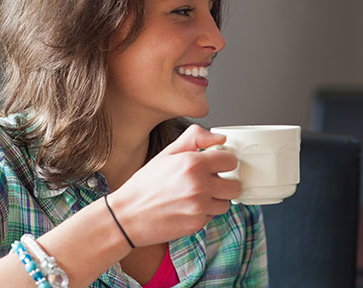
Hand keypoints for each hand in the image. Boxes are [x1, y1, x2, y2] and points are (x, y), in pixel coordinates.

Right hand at [106, 124, 241, 246]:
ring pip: (226, 203)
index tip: (216, 164)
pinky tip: (188, 208)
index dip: (224, 162)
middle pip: (235, 185)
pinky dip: (205, 212)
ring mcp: (199, 207)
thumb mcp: (168, 153)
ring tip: (197, 195)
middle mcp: (200, 185)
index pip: (231, 161)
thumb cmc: (146, 183)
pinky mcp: (197, 224)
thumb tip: (221, 138)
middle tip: (210, 181)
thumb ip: (195, 138)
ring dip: (216, 199)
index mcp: (193, 163)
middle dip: (225, 183)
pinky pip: (213, 216)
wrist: (127, 216)